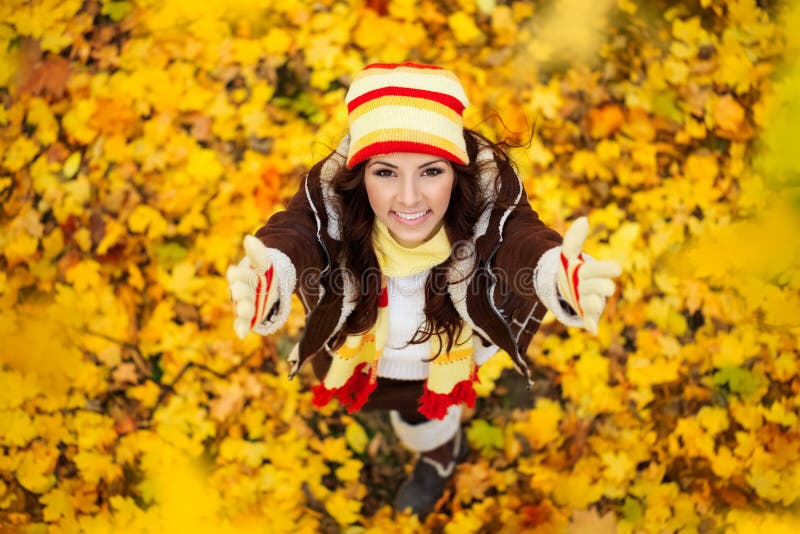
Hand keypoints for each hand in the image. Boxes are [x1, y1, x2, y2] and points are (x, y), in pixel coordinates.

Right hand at [226, 235, 275, 338]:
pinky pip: (242, 323)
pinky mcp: (247, 318)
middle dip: (240, 291)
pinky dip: (241, 328)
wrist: (268, 288)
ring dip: (243, 308)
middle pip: (239, 292)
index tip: (234, 271)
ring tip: (246, 309)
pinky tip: (242, 334)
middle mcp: (240, 292)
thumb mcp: (264, 262)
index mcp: (242, 277)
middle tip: (239, 290)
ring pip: (242, 308)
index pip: (239, 275)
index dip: (237, 274)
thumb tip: (248, 237)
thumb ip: (257, 252)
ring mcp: (243, 305)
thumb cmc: (264, 274)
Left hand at [556, 217, 621, 333]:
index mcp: (592, 271)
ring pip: (594, 303)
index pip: (601, 269)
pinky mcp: (587, 314)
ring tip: (590, 302)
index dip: (606, 269)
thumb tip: (583, 219)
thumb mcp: (567, 253)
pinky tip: (592, 330)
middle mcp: (596, 287)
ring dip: (592, 303)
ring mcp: (592, 301)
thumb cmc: (570, 268)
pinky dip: (591, 324)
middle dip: (600, 286)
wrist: (565, 287)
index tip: (617, 269)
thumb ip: (574, 238)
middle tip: (606, 288)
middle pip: (601, 287)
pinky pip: (590, 320)